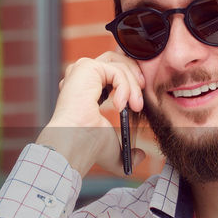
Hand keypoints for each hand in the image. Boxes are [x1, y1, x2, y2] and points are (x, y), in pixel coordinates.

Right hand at [35, 52, 145, 176]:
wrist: (76, 144)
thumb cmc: (87, 146)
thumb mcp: (113, 147)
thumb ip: (127, 150)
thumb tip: (140, 156)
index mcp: (85, 89)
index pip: (112, 72)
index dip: (129, 82)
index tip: (138, 102)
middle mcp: (81, 77)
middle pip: (117, 61)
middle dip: (134, 77)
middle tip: (140, 100)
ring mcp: (81, 70)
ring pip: (119, 65)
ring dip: (132, 85)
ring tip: (135, 106)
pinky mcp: (86, 68)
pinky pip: (116, 71)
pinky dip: (125, 87)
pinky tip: (120, 105)